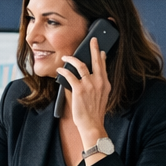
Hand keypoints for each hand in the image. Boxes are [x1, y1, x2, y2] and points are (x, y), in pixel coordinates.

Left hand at [60, 37, 109, 158]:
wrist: (92, 125)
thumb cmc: (94, 113)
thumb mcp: (102, 98)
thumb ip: (99, 86)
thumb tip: (92, 77)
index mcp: (105, 84)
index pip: (103, 66)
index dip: (101, 56)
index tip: (100, 50)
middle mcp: (99, 82)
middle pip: (96, 60)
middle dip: (93, 48)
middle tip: (92, 40)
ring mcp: (89, 85)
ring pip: (81, 65)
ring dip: (72, 59)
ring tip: (65, 57)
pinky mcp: (79, 89)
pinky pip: (70, 75)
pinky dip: (63, 70)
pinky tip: (60, 69)